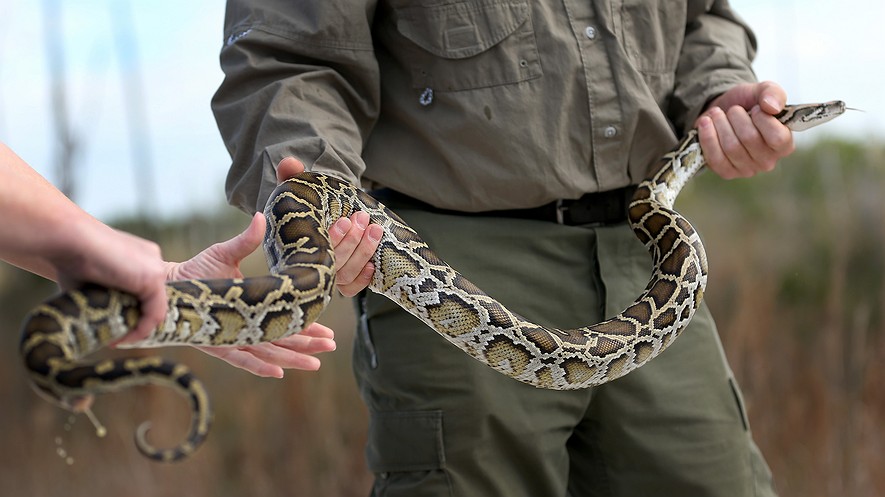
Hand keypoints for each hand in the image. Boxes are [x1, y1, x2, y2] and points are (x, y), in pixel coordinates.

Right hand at [58, 223, 169, 344]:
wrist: (67, 239)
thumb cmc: (70, 260)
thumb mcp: (93, 283)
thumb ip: (105, 297)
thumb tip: (100, 323)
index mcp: (140, 258)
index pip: (148, 292)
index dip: (135, 314)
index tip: (117, 332)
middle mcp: (153, 260)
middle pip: (154, 301)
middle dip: (138, 323)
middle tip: (119, 340)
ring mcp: (156, 267)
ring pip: (156, 308)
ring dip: (139, 330)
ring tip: (119, 342)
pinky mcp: (154, 277)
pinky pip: (155, 312)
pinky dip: (141, 330)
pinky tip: (121, 339)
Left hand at [163, 212, 336, 376]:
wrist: (168, 284)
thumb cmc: (196, 270)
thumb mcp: (225, 253)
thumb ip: (246, 240)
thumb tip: (261, 216)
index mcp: (253, 308)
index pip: (286, 318)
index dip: (308, 324)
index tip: (328, 329)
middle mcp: (246, 326)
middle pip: (283, 339)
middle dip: (308, 343)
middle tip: (331, 346)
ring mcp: (233, 336)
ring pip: (269, 351)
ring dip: (293, 358)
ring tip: (315, 363)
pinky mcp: (216, 343)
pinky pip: (240, 358)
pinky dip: (259, 366)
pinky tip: (278, 372)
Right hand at [277, 157, 381, 296]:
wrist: (317, 214)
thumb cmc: (305, 204)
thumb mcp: (298, 189)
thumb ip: (291, 175)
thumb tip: (290, 162)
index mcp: (293, 244)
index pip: (313, 249)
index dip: (332, 238)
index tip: (345, 220)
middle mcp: (307, 263)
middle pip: (332, 263)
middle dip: (351, 242)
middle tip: (362, 219)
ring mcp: (323, 274)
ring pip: (344, 275)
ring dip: (362, 253)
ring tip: (374, 230)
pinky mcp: (338, 281)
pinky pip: (349, 289)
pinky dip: (362, 279)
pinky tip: (373, 265)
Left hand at [695, 81, 794, 178]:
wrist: (723, 111)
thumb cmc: (748, 103)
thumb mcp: (762, 91)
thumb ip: (773, 93)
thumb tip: (771, 107)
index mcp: (784, 144)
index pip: (778, 137)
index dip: (763, 119)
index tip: (755, 108)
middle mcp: (768, 161)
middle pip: (750, 139)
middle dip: (736, 117)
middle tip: (733, 109)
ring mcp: (747, 170)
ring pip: (730, 147)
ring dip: (720, 124)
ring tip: (718, 114)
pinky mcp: (726, 172)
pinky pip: (715, 158)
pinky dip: (708, 137)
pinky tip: (705, 123)